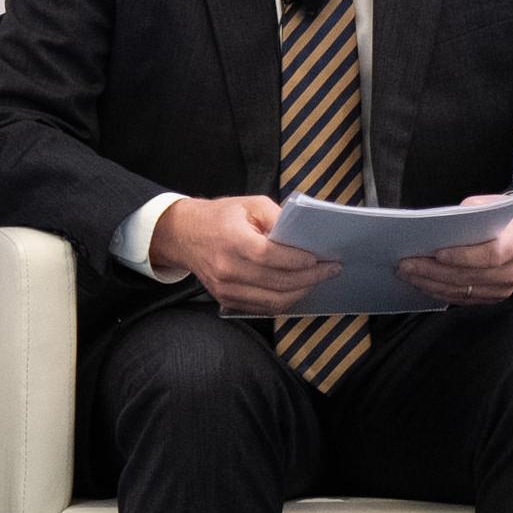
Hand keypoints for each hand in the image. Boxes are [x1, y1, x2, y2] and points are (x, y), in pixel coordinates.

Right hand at [151, 195, 340, 315]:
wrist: (182, 235)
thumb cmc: (219, 217)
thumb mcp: (249, 204)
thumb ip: (277, 217)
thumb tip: (303, 235)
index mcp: (232, 240)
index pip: (271, 256)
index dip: (298, 260)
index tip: (319, 258)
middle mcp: (227, 268)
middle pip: (277, 282)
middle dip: (310, 278)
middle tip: (330, 270)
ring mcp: (225, 288)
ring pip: (273, 301)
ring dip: (300, 292)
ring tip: (316, 280)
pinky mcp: (225, 299)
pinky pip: (262, 308)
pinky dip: (284, 301)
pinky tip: (296, 289)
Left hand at [394, 196, 512, 306]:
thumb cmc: (500, 217)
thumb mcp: (488, 205)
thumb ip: (467, 213)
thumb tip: (436, 225)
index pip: (490, 255)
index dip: (463, 257)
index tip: (437, 253)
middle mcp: (511, 271)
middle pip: (467, 276)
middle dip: (432, 271)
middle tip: (405, 264)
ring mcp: (502, 288)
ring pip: (461, 291)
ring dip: (429, 283)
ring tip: (406, 273)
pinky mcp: (491, 297)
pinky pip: (461, 299)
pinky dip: (438, 291)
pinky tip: (420, 282)